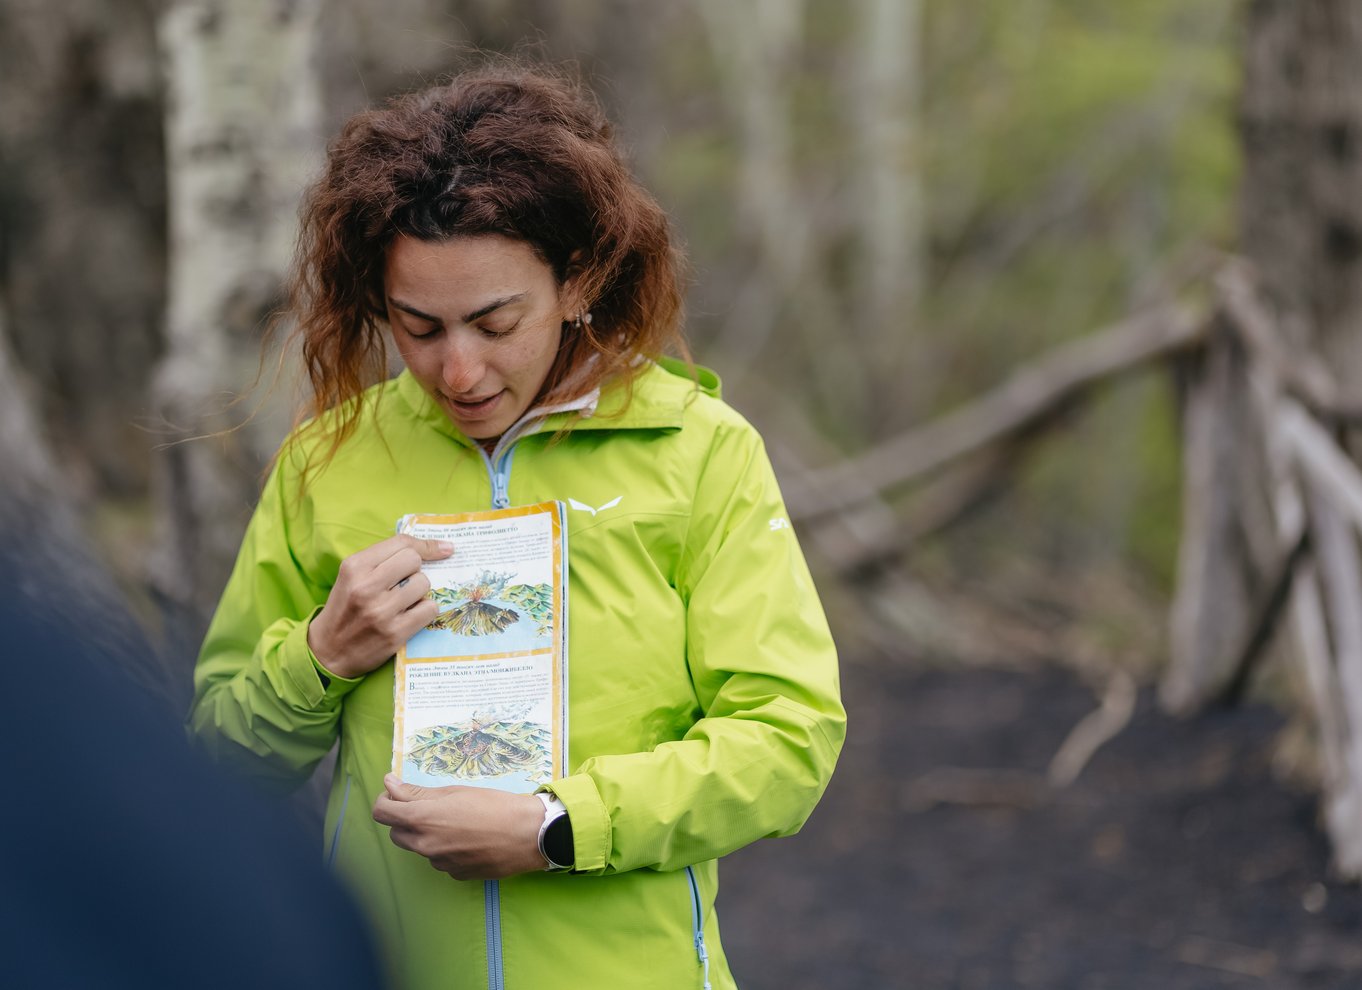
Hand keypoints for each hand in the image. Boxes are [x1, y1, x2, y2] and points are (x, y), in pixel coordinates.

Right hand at [307, 535, 453, 678]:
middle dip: (415, 570)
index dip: (426, 545)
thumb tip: (441, 547)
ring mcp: (381, 611)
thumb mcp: (353, 575)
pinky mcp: (394, 633)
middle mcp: (367, 586)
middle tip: (403, 584)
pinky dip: (424, 611)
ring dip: (419, 592)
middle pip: (414, 561)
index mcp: (355, 566)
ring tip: (402, 602)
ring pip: (424, 584)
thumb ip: (384, 559)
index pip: (401, 543)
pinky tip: (410, 616)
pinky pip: (429, 609)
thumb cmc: (346, 607)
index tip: (444, 549)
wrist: (328, 651)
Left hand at [372, 774, 546, 879]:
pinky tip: (470, 839)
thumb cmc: (495, 805)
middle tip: (429, 806)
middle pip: (396, 833)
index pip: (381, 813)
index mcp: (422, 819)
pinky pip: (441, 859)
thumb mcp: (455, 792)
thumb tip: (390, 785)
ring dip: (428, 834)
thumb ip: (418, 792)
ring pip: (420, 847)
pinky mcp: (455, 874)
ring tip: (458, 823)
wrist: (529, 834)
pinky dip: (447, 848)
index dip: (385, 800)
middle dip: (405, 818)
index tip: (397, 792)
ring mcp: (439, 863)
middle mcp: (425, 845)